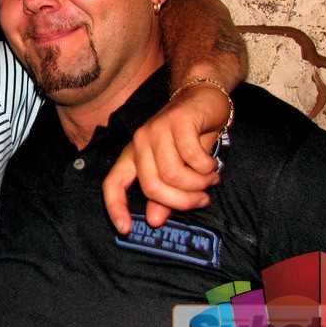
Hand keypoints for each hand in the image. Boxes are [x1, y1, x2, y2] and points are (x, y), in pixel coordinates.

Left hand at [102, 82, 231, 233]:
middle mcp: (140, 142)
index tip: (125, 229)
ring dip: (198, 184)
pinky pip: (192, 157)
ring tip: (211, 179)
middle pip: (152, 186)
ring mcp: (157, 129)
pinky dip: (207, 167)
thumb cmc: (190, 136)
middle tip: (202, 199)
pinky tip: (212, 164)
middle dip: (182, 201)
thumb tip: (155, 220)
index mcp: (133, 156)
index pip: (113, 183)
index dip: (115, 207)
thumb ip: (164, 195)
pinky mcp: (177, 121)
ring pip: (173, 174)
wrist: (204, 97)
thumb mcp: (178, 169)